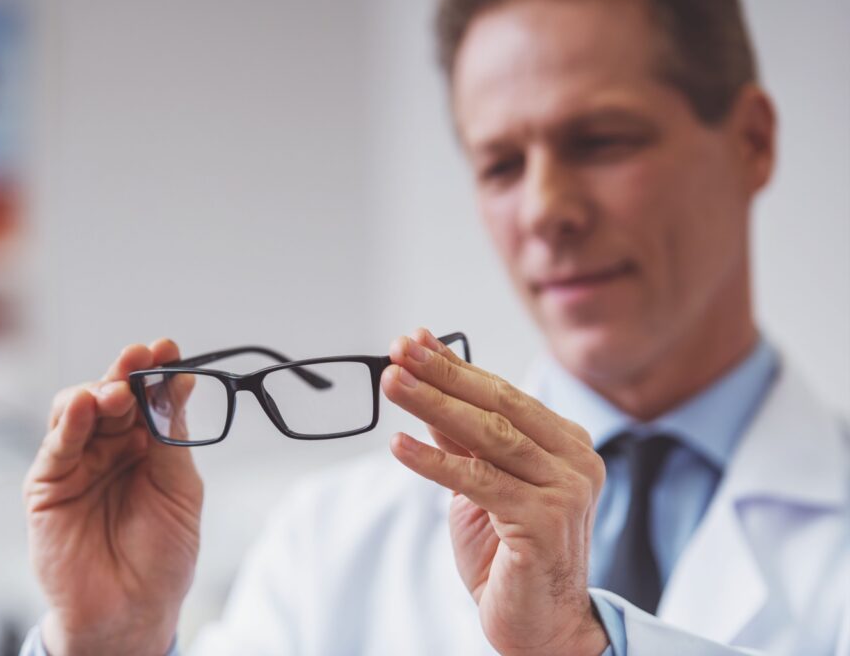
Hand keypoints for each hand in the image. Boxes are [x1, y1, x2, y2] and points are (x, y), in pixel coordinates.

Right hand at [23, 339, 202, 655]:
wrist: (132, 612)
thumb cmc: (162, 555)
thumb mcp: (180, 490)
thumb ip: (172, 437)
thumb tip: (181, 382)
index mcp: (148, 445)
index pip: (150, 396)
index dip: (157, 370)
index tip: (168, 348)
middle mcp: (111, 447)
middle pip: (113, 394)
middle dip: (127, 372)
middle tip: (141, 355)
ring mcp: (78, 463)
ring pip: (78, 410)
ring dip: (98, 391)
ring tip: (118, 388)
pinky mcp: (48, 485)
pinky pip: (56, 446)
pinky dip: (68, 422)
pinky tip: (83, 404)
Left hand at [382, 329, 607, 655]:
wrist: (540, 626)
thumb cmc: (509, 555)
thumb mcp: (480, 484)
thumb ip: (461, 437)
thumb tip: (426, 379)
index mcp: (565, 444)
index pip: (502, 393)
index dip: (454, 366)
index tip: (414, 342)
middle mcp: (574, 460)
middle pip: (497, 405)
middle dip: (442, 375)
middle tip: (398, 352)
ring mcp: (566, 490)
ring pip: (489, 436)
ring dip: (433, 405)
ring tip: (393, 384)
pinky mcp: (545, 521)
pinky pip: (479, 481)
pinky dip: (434, 461)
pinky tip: (400, 444)